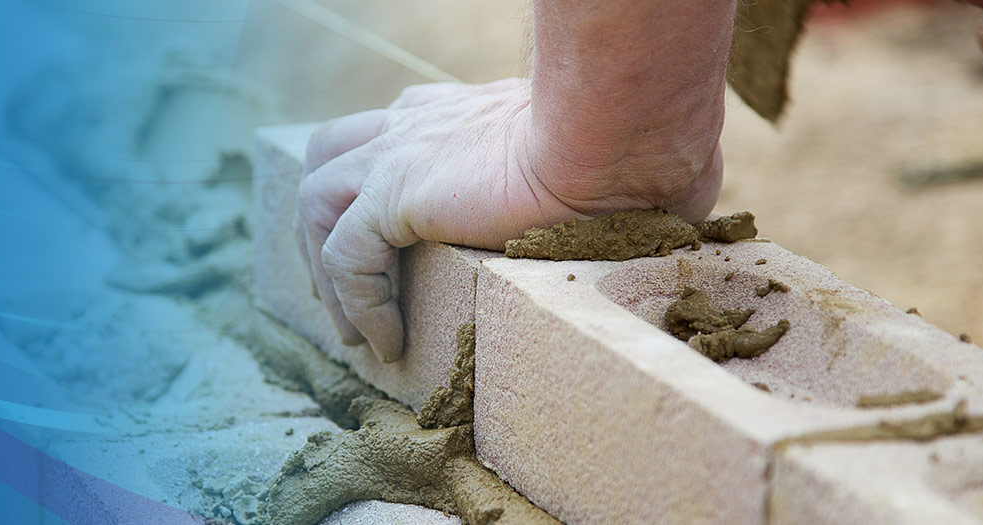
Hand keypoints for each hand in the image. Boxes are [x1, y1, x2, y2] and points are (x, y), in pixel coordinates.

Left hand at [297, 79, 722, 361]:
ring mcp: (398, 154)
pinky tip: (385, 340)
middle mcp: (417, 123)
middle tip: (348, 297)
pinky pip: (347, 258)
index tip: (392, 257)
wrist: (620, 136)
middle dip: (324, 227)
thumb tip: (665, 218)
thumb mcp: (600, 168)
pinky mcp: (395, 194)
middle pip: (332, 160)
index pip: (391, 139)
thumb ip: (598, 187)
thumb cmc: (637, 148)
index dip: (376, 196)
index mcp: (457, 113)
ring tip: (358, 333)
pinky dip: (357, 303)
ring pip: (317, 206)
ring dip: (327, 273)